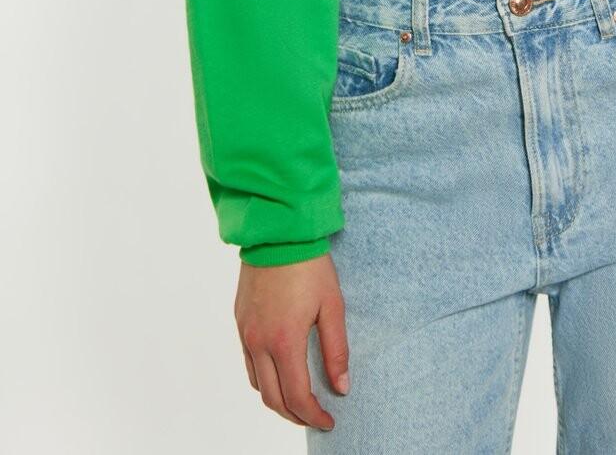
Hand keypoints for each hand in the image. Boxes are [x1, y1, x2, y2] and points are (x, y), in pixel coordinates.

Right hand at [234, 254, 349, 431]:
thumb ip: (336, 350)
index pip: (296, 397)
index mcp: (284, 342)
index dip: (313, 416)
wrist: (277, 230)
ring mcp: (245, 332)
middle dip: (294, 415)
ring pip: (256, 384)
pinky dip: (263, 378)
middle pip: (272, 399)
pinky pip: (248, 363)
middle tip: (315, 416)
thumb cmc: (309, 265)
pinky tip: (280, 372)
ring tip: (299, 398)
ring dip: (276, 399)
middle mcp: (259, 342)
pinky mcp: (240, 320)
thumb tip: (341, 387)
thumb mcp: (332, 306)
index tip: (328, 421)